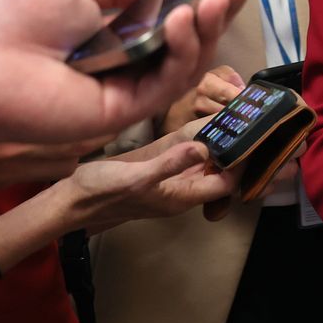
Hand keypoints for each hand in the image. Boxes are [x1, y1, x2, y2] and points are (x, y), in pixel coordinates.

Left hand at [0, 0, 257, 189]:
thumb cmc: (13, 22)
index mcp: (114, 32)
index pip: (171, 17)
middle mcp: (126, 62)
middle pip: (189, 42)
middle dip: (221, 13)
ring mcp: (127, 89)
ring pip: (186, 65)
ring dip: (206, 30)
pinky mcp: (123, 113)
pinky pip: (166, 82)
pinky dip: (181, 51)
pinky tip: (183, 18)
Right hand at [50, 122, 236, 233]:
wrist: (72, 201)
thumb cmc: (101, 192)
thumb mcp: (137, 176)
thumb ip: (171, 163)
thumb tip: (204, 147)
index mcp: (181, 198)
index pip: (226, 184)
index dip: (241, 163)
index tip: (250, 136)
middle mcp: (180, 194)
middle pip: (220, 177)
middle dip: (234, 154)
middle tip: (247, 123)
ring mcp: (170, 185)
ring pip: (205, 170)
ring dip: (218, 150)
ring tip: (231, 121)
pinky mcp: (159, 176)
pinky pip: (188, 163)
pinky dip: (200, 148)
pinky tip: (202, 128)